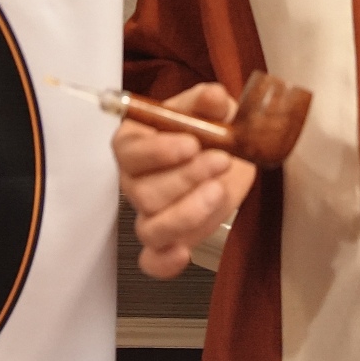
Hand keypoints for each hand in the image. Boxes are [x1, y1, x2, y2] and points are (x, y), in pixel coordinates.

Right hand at [113, 82, 258, 279]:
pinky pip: (152, 261)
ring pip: (150, 226)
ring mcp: (148, 213)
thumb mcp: (211, 107)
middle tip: (221, 160)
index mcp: (136, 142)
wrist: (230, 156)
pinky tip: (185, 252)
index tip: (191, 143)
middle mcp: (134, 180)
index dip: (158, 151)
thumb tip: (213, 98)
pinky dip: (165, 263)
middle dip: (186, 178)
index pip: (130, 151)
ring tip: (218, 192)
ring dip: (186, 214)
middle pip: (143, 191)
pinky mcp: (166, 240)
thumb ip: (208, 101)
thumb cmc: (209, 128)